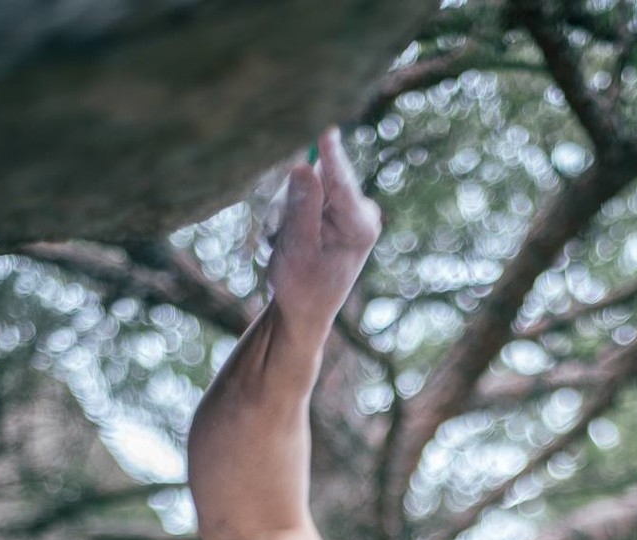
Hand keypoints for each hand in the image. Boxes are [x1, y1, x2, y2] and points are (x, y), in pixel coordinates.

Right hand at [269, 127, 381, 344]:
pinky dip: (283, 215)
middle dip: (288, 202)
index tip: (327, 132)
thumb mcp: (297, 249)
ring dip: (281, 212)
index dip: (330, 157)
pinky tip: (283, 240)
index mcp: (360, 226)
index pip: (342, 184)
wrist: (303, 310)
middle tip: (275, 234)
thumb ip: (301, 207)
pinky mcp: (329, 205)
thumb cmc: (303, 288)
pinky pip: (297, 193)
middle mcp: (358, 210)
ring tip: (279, 244)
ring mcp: (343, 206)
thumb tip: (303, 166)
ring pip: (300, 184)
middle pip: (316, 178)